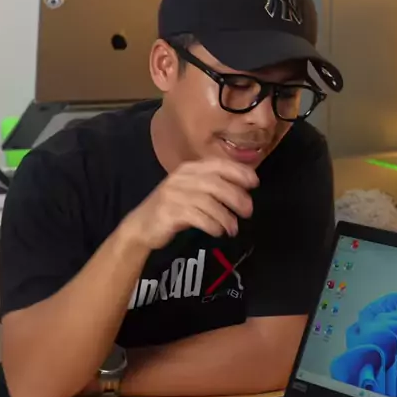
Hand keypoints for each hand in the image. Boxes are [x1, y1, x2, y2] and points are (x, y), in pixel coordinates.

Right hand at [123, 159, 257, 249]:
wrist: (142, 226)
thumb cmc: (173, 208)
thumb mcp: (192, 191)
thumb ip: (212, 186)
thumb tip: (243, 188)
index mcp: (190, 168)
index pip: (218, 164)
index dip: (238, 171)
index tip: (255, 182)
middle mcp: (182, 177)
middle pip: (216, 183)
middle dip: (236, 197)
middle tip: (248, 211)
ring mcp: (174, 194)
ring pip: (208, 201)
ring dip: (226, 216)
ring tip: (233, 228)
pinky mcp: (169, 212)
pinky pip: (197, 217)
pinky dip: (212, 224)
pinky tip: (218, 231)